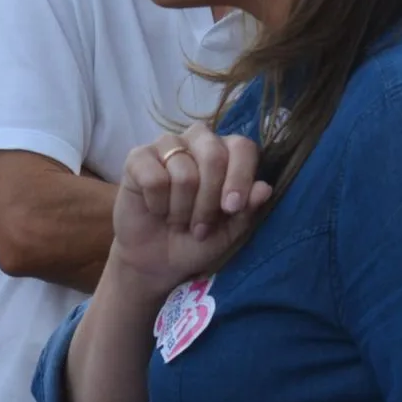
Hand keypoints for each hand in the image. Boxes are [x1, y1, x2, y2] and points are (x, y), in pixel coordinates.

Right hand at [110, 123, 272, 297]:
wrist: (157, 260)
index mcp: (226, 152)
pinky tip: (156, 209)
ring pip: (183, 172)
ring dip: (182, 209)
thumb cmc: (197, 240)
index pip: (242, 147)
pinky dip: (157, 204)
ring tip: (178, 221)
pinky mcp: (137, 158)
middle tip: (201, 227)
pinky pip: (154, 178)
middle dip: (209, 201)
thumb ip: (247, 209)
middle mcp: (198, 141)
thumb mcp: (229, 232)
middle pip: (213, 156)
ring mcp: (166, 145)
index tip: (232, 208)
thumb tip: (265, 188)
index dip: (240, 177)